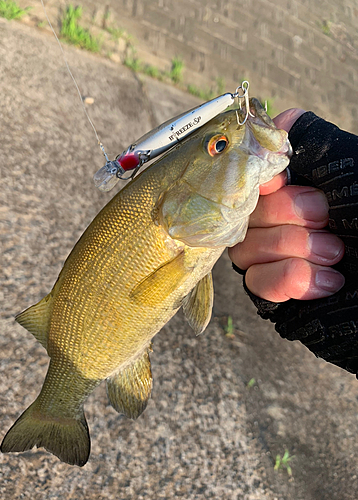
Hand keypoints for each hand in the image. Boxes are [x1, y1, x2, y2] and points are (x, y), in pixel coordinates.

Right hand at [229, 109, 344, 301]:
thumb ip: (316, 144)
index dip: (258, 177)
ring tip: (335, 254)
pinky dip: (292, 279)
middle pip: (242, 211)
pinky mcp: (275, 294)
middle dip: (286, 213)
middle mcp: (279, 221)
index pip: (249, 176)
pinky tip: (329, 282)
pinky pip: (256, 281)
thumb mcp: (352, 172)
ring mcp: (274, 258)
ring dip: (292, 248)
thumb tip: (284, 118)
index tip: (280, 179)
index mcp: (297, 189)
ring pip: (244, 248)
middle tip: (327, 219)